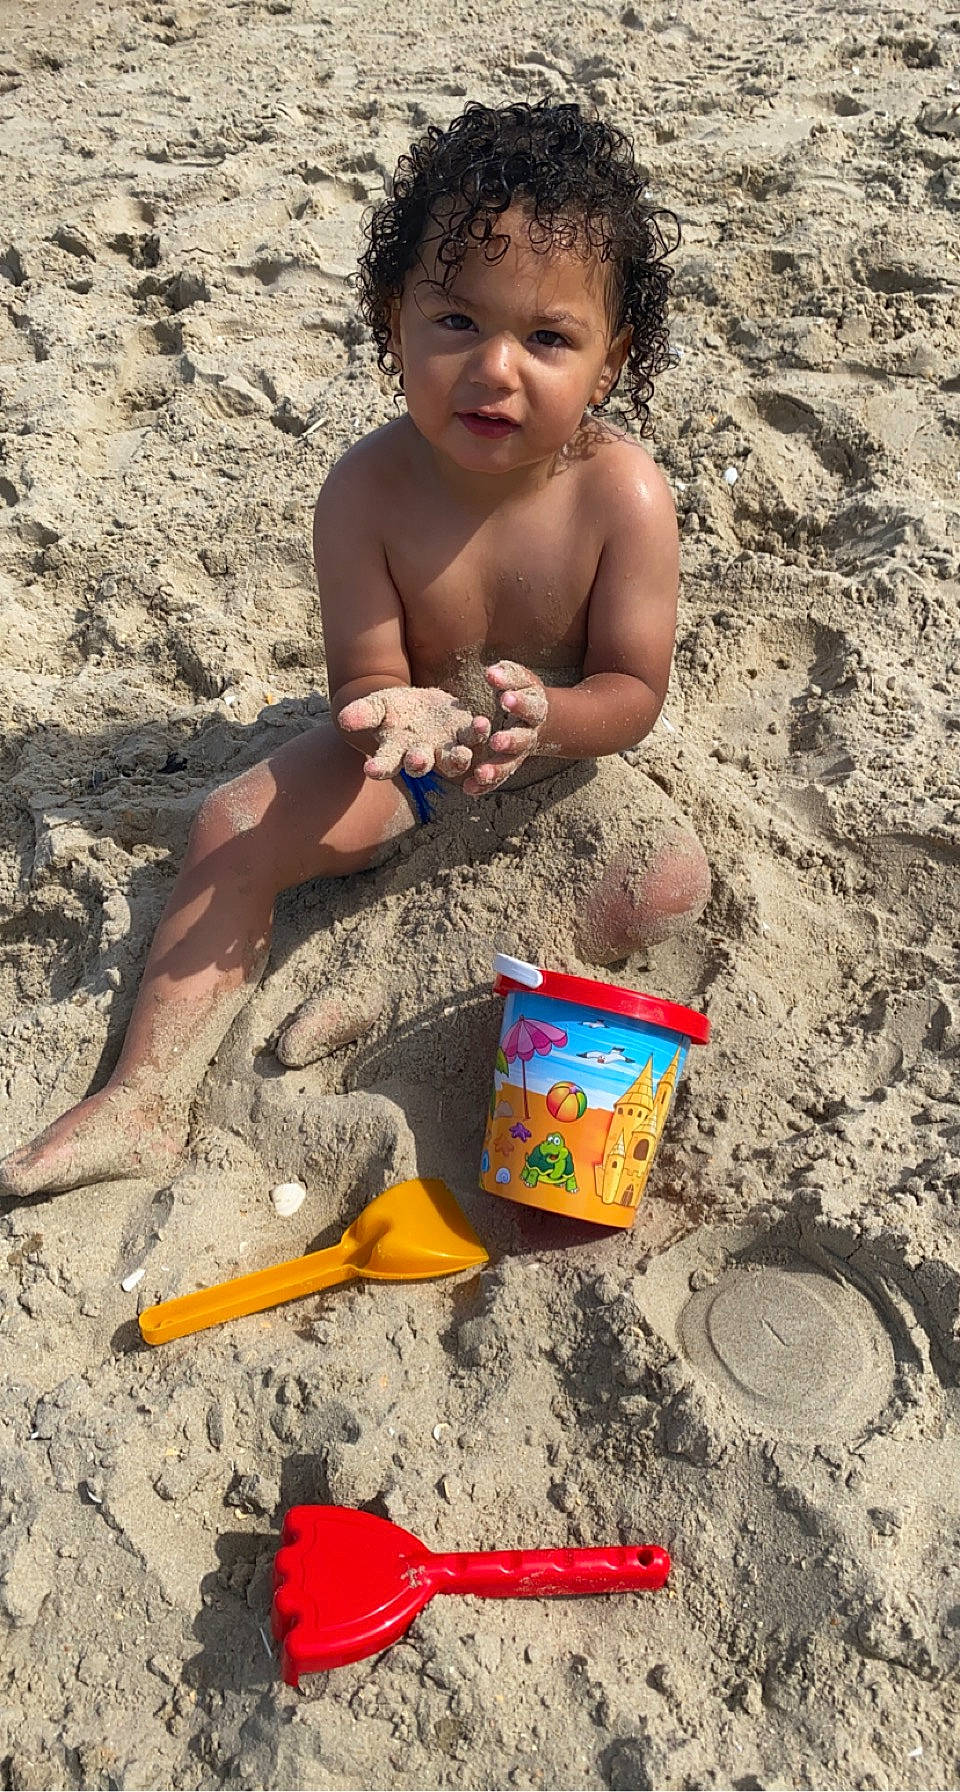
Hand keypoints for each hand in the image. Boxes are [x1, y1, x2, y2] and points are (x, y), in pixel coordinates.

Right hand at [337, 685, 490, 779]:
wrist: (419, 706)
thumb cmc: (393, 711)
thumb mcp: (376, 707)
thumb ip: (362, 714)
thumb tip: (342, 719)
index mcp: (396, 753)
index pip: (384, 764)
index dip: (378, 767)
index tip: (369, 769)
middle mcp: (422, 756)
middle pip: (420, 764)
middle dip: (418, 763)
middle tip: (417, 760)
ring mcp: (446, 748)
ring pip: (452, 760)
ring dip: (457, 758)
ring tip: (461, 754)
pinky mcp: (466, 734)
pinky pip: (474, 737)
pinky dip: (478, 732)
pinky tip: (481, 724)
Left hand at [462, 661, 548, 794]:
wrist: (543, 719)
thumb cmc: (524, 692)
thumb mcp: (520, 680)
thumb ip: (507, 675)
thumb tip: (490, 673)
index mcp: (536, 708)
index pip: (530, 705)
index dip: (519, 703)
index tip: (504, 698)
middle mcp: (530, 733)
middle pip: (522, 739)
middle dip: (510, 741)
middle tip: (496, 742)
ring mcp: (519, 753)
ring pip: (510, 764)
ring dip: (496, 769)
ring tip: (480, 773)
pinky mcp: (508, 765)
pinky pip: (497, 778)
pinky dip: (485, 785)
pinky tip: (469, 789)